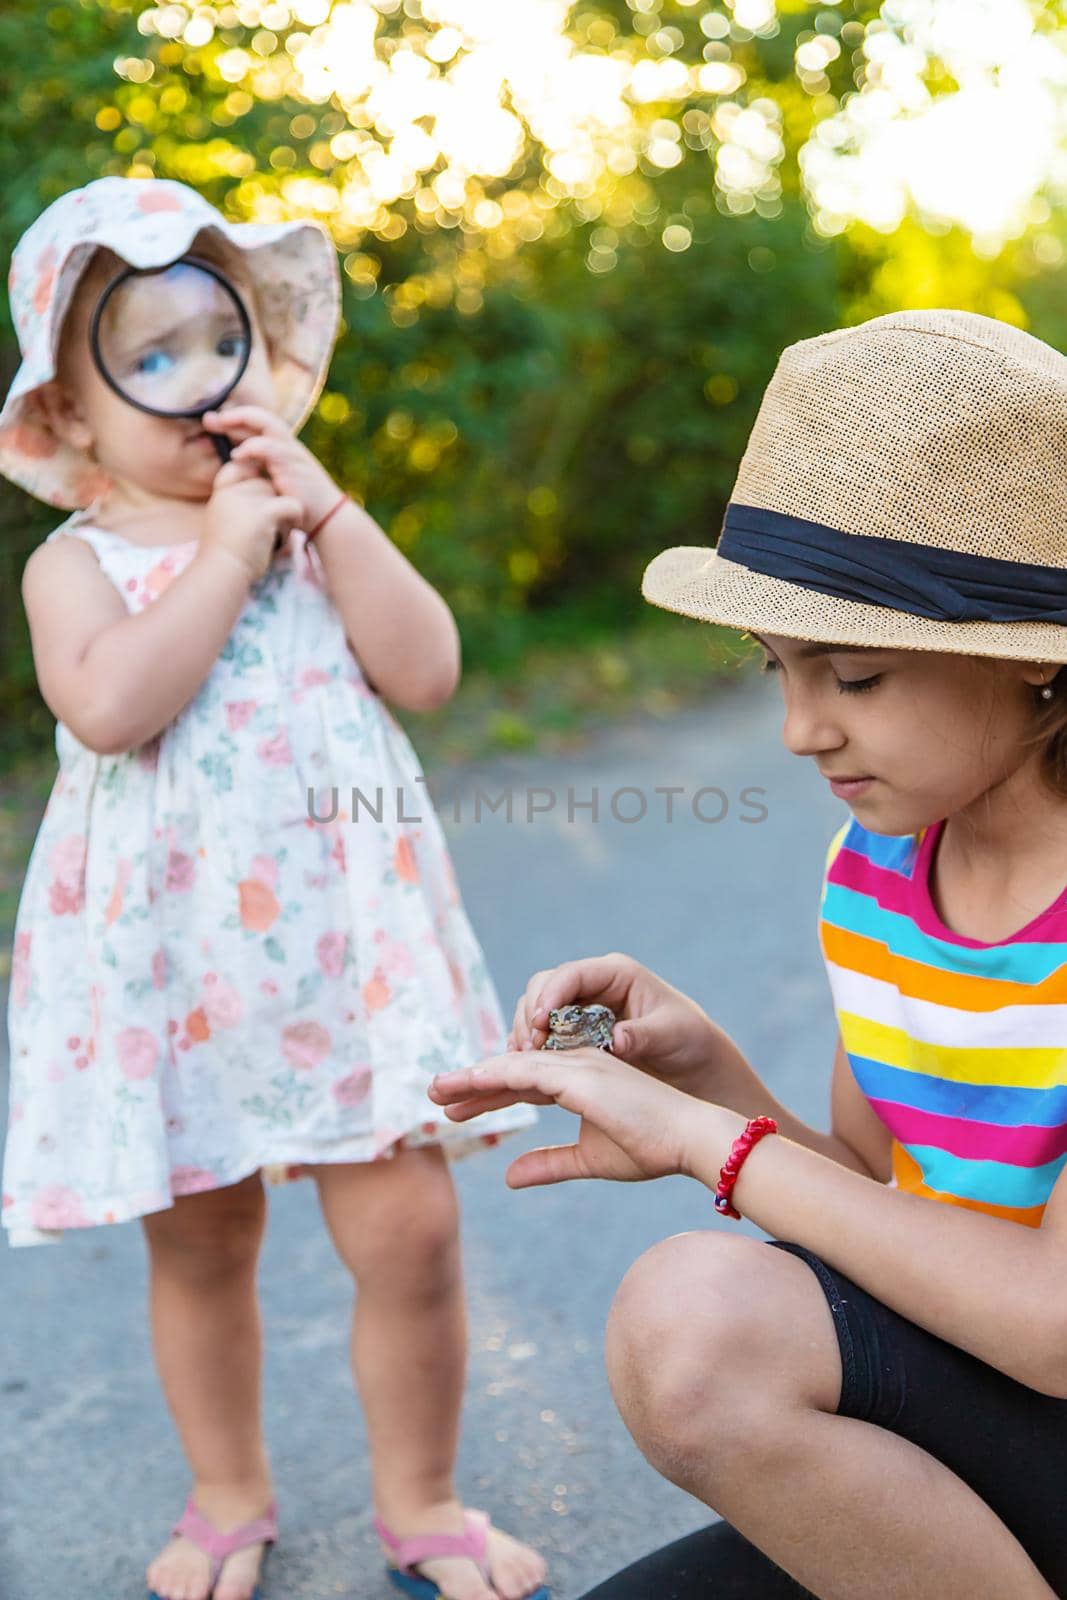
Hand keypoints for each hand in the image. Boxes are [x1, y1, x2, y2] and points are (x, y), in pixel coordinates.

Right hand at [201, 453, 303, 583]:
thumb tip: (256, 503)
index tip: (257, 503)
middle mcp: (232, 492)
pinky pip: (291, 505)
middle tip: (272, 528)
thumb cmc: (224, 558)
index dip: (252, 477)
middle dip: (272, 504)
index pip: (237, 468)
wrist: (222, 572)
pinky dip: (294, 519)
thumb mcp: (221, 524)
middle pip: (264, 484)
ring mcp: (247, 500)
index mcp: (220, 495)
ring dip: (283, 514)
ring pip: (278, 495)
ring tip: (278, 535)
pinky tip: (289, 533)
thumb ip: (234, 509)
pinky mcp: (263, 512)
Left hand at [203, 404, 346, 533]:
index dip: (235, 419)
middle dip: (234, 414)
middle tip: (209, 417)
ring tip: (220, 424)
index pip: (258, 424)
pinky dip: (252, 448)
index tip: (212, 421)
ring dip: (241, 421)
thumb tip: (234, 463)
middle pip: (260, 418)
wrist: (327, 519)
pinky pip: (272, 449)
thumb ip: (259, 470)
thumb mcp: (276, 484)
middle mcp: (288, 445)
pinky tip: (236, 455)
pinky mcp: (294, 466)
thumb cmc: (300, 503)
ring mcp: (293, 453)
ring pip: (267, 424)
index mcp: (283, 448)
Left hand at [428, 1047, 711, 1187]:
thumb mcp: (589, 1161)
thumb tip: (510, 1176)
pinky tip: (470, 1082)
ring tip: (437, 1090)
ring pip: (513, 1067)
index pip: (520, 1084)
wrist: (689, 1140)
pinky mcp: (581, 1076)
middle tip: (433, 1093)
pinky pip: (529, 1071)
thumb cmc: (649, 1148)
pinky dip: (497, 1076)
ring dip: (473, 1078)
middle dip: (470, 1084)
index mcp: (577, 1082)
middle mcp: (574, 1066)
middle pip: (510, 1071)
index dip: (486, 1095)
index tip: (454, 1108)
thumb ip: (550, 1165)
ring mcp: (577, 1066)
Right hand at [508, 952, 719, 1092]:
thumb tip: (616, 1040)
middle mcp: (594, 985)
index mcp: (617, 973)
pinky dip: (531, 1045)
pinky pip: (542, 1031)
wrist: (692, 1059)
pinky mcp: (574, 1029)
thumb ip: (643, 1035)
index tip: (539, 1023)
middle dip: (532, 1014)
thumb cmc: (688, 1038)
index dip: (550, 995)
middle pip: (545, 986)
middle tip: (530, 1046)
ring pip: (537, 1007)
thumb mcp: (671, 1034)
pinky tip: (527, 1065)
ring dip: (526, 1031)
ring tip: (526, 1058)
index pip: (572, 974)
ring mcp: (581, 1006)